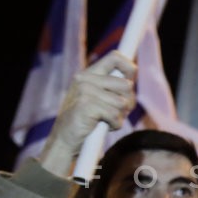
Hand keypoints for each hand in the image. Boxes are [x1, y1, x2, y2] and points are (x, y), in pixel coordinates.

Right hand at [39, 51, 135, 177]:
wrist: (65, 140)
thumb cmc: (87, 121)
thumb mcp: (100, 99)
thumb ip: (114, 88)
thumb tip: (131, 82)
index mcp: (88, 74)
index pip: (115, 57)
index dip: (129, 67)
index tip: (131, 80)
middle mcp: (85, 79)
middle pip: (126, 84)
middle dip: (128, 102)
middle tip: (117, 112)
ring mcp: (84, 91)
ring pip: (122, 102)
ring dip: (120, 116)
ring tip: (106, 120)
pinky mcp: (86, 105)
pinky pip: (115, 115)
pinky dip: (114, 124)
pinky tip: (104, 126)